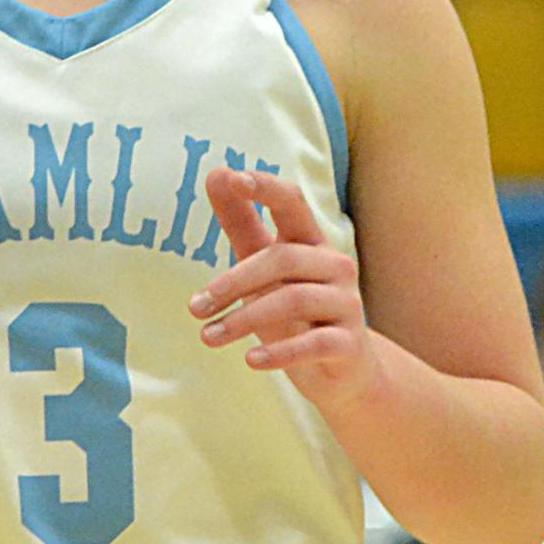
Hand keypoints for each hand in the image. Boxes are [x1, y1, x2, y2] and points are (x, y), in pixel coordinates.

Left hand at [188, 168, 375, 410]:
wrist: (341, 370)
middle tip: (195, 307)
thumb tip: (216, 173)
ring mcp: (346, 304)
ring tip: (207, 337)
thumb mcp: (263, 266)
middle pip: (282, 258)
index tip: (234, 178)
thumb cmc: (296, 312)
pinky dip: (279, 352)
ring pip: (293, 300)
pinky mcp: (348, 343)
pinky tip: (251, 360)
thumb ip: (241, 222)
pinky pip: (313, 343)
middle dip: (233, 282)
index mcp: (311, 241)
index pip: (293, 202)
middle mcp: (334, 265)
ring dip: (244, 319)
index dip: (266, 188)